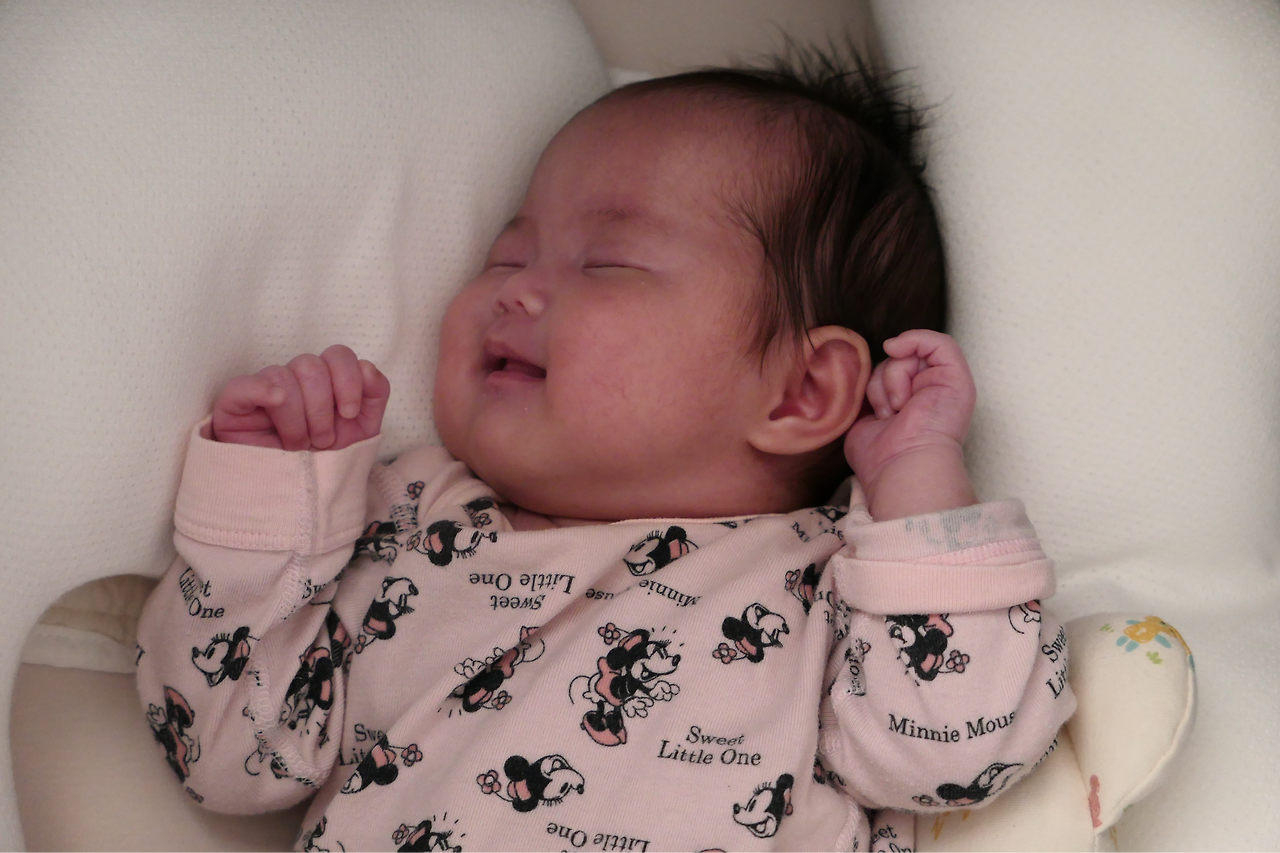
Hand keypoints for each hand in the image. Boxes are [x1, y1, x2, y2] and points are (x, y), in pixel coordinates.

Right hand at [211, 345, 389, 450]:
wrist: (300, 496)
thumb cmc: (328, 460)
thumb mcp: (363, 429)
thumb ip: (375, 393)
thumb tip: (366, 367)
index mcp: (324, 380)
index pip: (337, 355)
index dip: (348, 380)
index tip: (350, 415)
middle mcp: (294, 379)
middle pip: (311, 365)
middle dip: (322, 409)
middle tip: (322, 441)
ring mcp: (263, 389)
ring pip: (281, 376)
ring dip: (297, 419)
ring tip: (297, 445)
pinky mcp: (234, 406)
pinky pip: (242, 385)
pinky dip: (261, 390)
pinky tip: (276, 402)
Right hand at [844, 331, 975, 513]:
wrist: (908, 460)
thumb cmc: (938, 422)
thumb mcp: (955, 375)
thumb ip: (937, 344)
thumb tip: (890, 344)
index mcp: (937, 377)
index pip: (918, 346)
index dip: (913, 353)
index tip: (915, 375)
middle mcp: (913, 386)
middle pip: (894, 357)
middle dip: (898, 378)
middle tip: (906, 405)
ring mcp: (887, 398)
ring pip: (874, 370)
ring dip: (883, 393)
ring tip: (892, 416)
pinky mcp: (864, 410)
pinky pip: (856, 387)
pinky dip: (867, 399)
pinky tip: (878, 418)